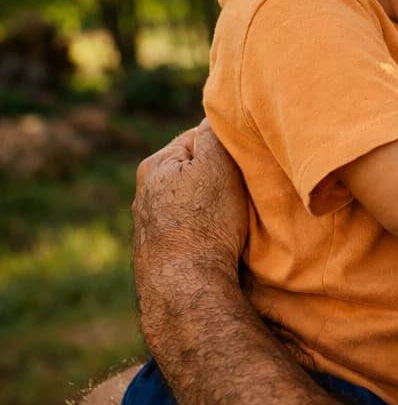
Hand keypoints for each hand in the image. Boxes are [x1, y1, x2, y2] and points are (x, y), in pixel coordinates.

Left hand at [132, 120, 248, 342]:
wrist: (187, 288)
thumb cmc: (205, 222)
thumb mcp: (217, 164)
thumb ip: (215, 134)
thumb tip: (214, 117)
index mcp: (155, 166)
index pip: (197, 138)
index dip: (226, 146)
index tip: (246, 160)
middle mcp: (145, 195)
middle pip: (194, 172)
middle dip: (218, 178)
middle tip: (246, 188)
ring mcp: (150, 229)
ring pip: (193, 204)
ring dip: (213, 207)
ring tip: (235, 219)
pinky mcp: (160, 257)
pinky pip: (190, 231)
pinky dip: (206, 232)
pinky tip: (222, 242)